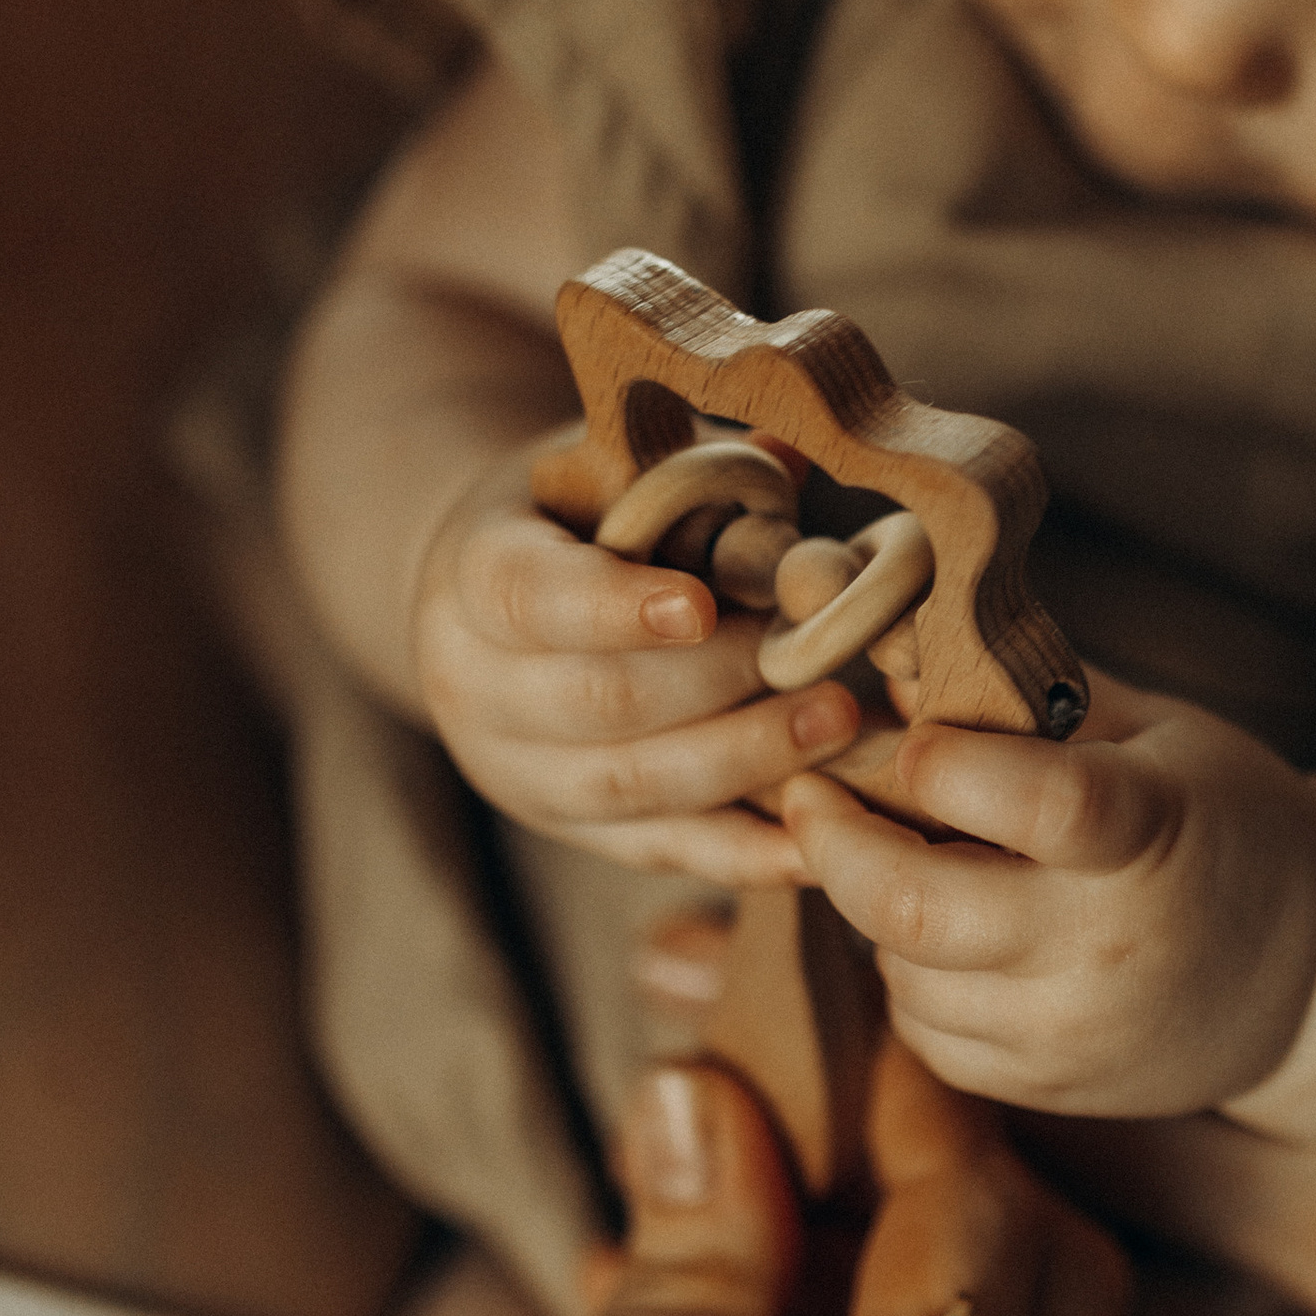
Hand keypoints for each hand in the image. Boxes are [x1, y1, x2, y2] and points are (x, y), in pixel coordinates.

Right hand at [412, 441, 857, 882]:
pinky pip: (665, 850)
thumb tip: (782, 462)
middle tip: (819, 665)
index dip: (615, 608)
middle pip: (596, 702)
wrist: (496, 608)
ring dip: (744, 762)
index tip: (703, 606)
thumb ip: (683, 468)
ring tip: (840, 724)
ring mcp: (524, 773)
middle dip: (716, 687)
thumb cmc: (576, 512)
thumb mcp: (607, 467)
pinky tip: (820, 840)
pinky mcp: (578, 830)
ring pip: (631, 788)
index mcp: (474, 576)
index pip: (531, 597)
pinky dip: (747, 853)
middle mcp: (479, 688)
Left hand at [783, 674, 1315, 1117]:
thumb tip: (890, 650)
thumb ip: (1036, 697)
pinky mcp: (1053, 1085)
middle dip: (836, 847)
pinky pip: (928, 1036)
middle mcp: (1110, 945)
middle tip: (808, 797)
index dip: (944, 765)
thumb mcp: (1160, 733)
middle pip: (920, 912)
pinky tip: (944, 937)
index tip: (904, 737)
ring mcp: (1077, 1029)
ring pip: (905, 976)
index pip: (1040, 803)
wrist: (1311, 971)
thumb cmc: (1222, 819)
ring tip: (899, 862)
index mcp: (1151, 831)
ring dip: (874, 915)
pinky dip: (911, 980)